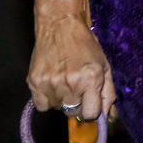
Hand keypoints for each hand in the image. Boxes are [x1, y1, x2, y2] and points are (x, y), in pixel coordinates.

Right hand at [28, 0, 114, 119]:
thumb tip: (106, 116)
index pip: (90, 114)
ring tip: (64, 81)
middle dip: (77, 104)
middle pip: (73, 113)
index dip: (90, 111)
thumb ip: (108, 93)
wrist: (61, 26)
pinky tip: (52, 84)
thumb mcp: (104, 66)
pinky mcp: (34, 83)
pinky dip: (47, 99)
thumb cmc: (86, 46)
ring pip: (57, 109)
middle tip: (76, 88)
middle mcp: (71, 83)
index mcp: (91, 79)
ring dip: (61, 100)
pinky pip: (42, 106)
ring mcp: (50, 84)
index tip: (89, 104)